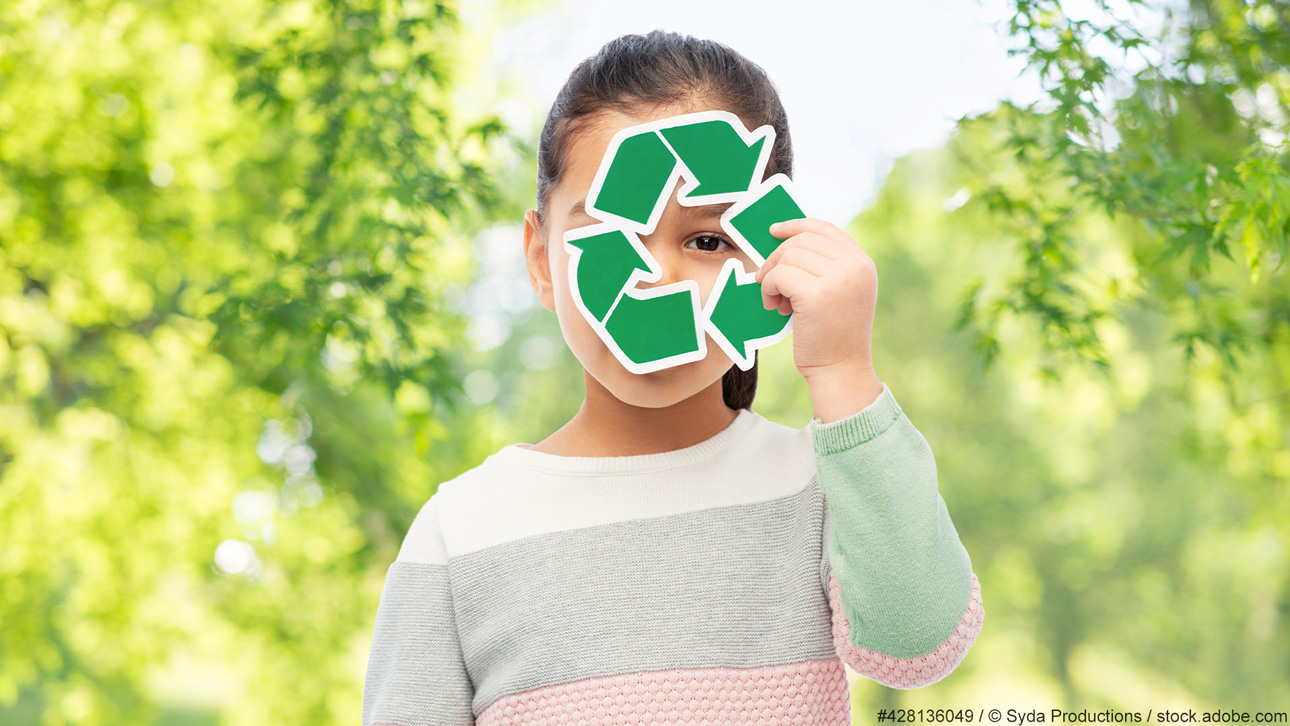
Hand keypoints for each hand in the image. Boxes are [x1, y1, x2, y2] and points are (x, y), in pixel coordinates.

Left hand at [754, 217, 882, 421]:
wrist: (840, 370)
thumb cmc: (833, 335)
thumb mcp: (841, 293)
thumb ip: (826, 267)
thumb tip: (786, 243)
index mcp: (862, 263)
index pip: (825, 228)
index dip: (797, 225)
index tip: (775, 231)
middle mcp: (855, 266)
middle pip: (801, 241)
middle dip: (777, 258)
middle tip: (768, 282)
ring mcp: (838, 278)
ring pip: (787, 257)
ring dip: (771, 277)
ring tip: (776, 301)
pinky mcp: (817, 294)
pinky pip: (778, 275)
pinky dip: (768, 289)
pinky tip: (773, 307)